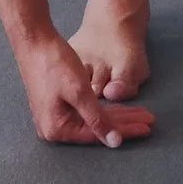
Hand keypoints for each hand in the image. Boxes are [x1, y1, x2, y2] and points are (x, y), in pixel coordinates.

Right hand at [17, 34, 154, 147]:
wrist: (34, 40)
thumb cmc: (54, 64)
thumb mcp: (80, 92)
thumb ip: (98, 119)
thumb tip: (114, 142)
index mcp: (57, 129)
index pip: (98, 134)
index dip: (125, 130)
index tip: (145, 128)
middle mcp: (53, 128)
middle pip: (96, 128)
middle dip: (124, 123)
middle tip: (148, 120)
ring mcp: (55, 116)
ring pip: (93, 119)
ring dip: (117, 116)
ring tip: (140, 113)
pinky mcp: (58, 105)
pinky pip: (85, 111)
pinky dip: (103, 109)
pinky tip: (121, 108)